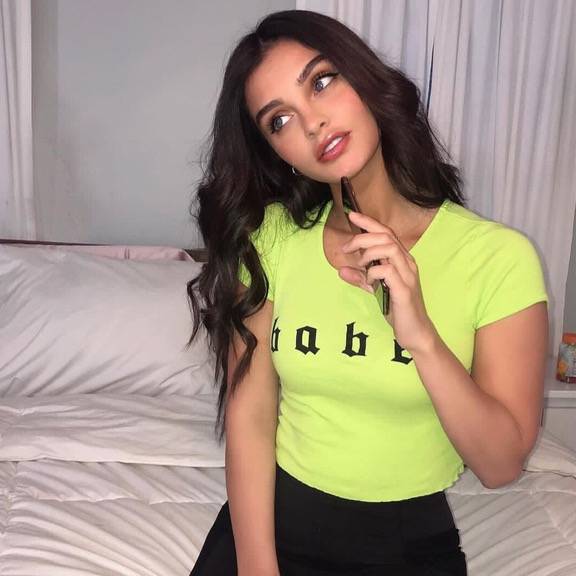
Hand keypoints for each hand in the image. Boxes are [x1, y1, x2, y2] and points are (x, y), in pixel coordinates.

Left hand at [339, 211, 436, 353]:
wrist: (415, 332)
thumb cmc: (398, 309)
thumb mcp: (375, 290)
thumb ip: (360, 279)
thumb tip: (340, 270)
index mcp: (401, 260)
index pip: (386, 233)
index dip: (368, 222)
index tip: (351, 215)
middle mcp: (407, 263)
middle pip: (385, 236)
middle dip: (362, 237)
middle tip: (346, 248)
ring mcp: (407, 275)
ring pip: (388, 248)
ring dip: (368, 253)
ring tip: (360, 265)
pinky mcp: (404, 289)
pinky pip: (387, 271)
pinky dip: (373, 272)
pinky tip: (370, 281)